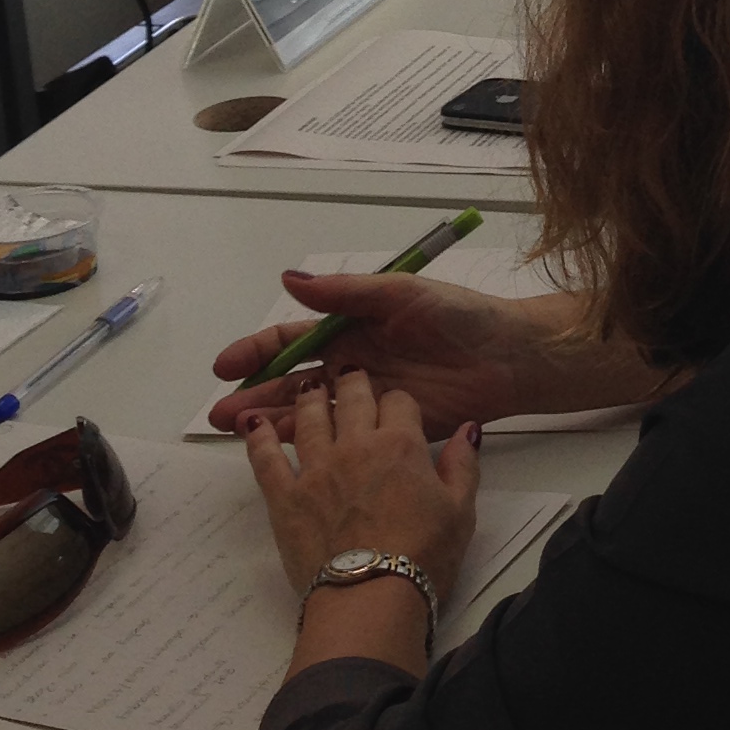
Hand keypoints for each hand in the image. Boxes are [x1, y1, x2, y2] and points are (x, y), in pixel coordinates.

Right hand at [210, 269, 564, 438]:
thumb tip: (288, 279)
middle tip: (220, 412)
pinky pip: (340, 437)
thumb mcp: (401, 294)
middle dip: (254, 392)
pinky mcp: (384, 429)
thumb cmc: (459, 315)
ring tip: (237, 432)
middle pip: (292, 379)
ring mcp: (366, 398)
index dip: (257, 350)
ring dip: (272, 420)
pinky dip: (310, 444)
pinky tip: (282, 451)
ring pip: (308, 410)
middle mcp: (353, 362)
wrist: (509, 357)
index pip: (293, 338)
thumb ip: (346, 292)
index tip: (225, 366)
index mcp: (353, 326)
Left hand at [240, 366, 478, 604]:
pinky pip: (265, 459)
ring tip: (309, 388)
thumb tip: (467, 428)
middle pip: (351, 397)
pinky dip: (257, 438)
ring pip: (308, 419)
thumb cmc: (423, 556)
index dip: (399, 400)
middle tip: (348, 376)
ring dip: (308, 399)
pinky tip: (252, 422)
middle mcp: (355, 445)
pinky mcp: (284, 497)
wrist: (371, 596)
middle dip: (352, 382)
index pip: (399, 401)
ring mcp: (315, 469)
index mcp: (400, 444)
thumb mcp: (461, 510)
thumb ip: (463, 464)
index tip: (396, 407)